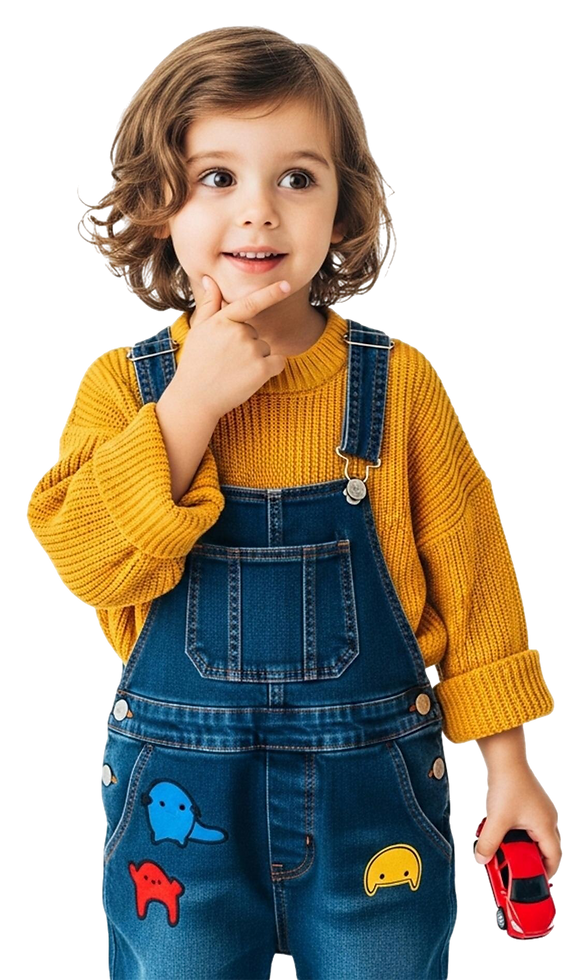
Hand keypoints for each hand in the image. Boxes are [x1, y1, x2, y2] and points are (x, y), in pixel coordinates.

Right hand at [174, 274, 289, 419]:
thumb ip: (209, 304)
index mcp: (222, 320)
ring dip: (256, 358)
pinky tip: (250, 378)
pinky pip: (278, 362)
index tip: (287, 285)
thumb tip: (209, 279)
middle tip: (225, 361)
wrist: (195, 399)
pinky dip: (270, 369)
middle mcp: (238, 333)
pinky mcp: (261, 370)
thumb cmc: (195, 364)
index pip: (250, 303)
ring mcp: (251, 351)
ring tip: (233, 371)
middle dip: (246, 344)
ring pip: (265, 348)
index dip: (271, 293)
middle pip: (256, 333)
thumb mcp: (198, 330)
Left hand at [472, 765, 563, 879]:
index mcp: (547, 826)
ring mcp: (543, 807)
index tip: (536, 882)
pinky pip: (533, 823)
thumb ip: (488, 844)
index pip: (554, 858)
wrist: (505, 757)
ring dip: (527, 845)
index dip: (547, 873)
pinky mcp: (533, 800)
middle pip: (549, 847)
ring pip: (540, 835)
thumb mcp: (496, 820)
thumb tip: (480, 860)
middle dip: (536, 860)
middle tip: (522, 870)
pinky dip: (523, 832)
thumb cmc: (507, 785)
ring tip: (511, 852)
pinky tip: (506, 832)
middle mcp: (550, 817)